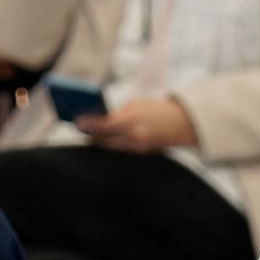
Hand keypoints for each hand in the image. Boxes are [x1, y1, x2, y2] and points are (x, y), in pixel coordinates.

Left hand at [77, 98, 199, 152]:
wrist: (182, 124)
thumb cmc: (156, 111)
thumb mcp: (135, 105)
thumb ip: (116, 114)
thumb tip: (96, 122)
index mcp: (132, 120)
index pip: (103, 125)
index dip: (88, 124)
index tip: (76, 121)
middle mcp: (134, 137)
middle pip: (104, 139)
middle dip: (91, 134)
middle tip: (79, 127)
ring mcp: (138, 148)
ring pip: (111, 147)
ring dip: (99, 141)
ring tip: (88, 135)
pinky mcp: (141, 154)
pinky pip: (121, 150)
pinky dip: (111, 145)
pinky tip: (103, 141)